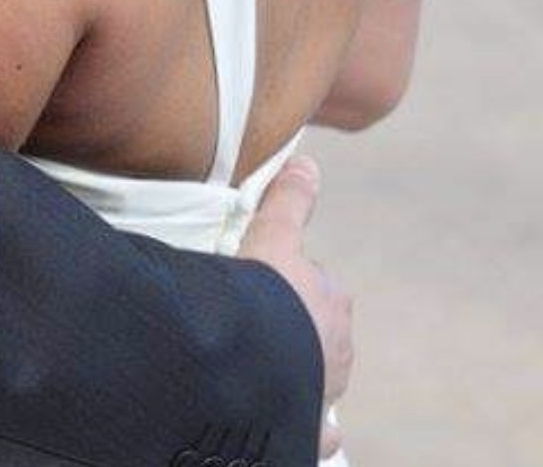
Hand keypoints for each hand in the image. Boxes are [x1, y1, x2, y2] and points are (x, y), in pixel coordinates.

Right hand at [239, 155, 351, 459]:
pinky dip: (304, 424)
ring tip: (259, 367)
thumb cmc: (265, 300)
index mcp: (332, 303)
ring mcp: (326, 392)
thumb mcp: (273, 237)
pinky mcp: (310, 429)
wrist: (258, 365)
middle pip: (317, 332)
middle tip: (253, 324)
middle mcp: (337, 349)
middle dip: (295, 329)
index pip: (316, 286)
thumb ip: (288, 200)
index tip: (262, 287)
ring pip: (316, 378)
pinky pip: (312, 429)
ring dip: (297, 373)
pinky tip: (285, 417)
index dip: (288, 284)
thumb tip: (307, 161)